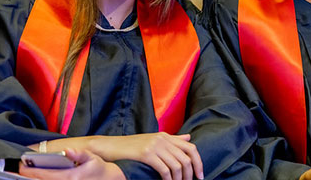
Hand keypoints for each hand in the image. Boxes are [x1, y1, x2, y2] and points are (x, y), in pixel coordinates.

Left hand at [19, 148, 124, 179]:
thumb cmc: (99, 168)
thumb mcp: (92, 158)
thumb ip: (79, 153)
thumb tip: (68, 149)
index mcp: (70, 177)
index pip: (44, 175)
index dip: (30, 171)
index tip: (20, 166)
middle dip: (27, 177)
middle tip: (15, 171)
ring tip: (22, 174)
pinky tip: (35, 178)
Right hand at [36, 133, 203, 179]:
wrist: (110, 147)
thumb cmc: (131, 148)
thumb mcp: (154, 141)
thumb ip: (172, 140)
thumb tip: (189, 138)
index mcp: (166, 136)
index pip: (191, 148)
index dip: (198, 162)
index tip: (200, 176)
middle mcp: (163, 139)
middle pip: (186, 157)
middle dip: (191, 174)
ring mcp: (155, 145)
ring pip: (177, 165)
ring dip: (180, 179)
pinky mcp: (146, 153)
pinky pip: (164, 169)